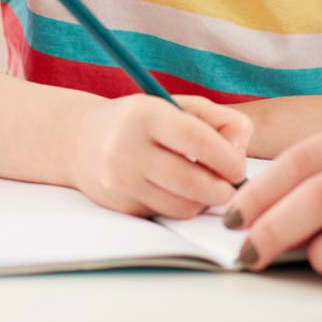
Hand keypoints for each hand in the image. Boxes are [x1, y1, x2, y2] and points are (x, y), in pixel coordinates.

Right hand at [71, 94, 251, 218]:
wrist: (81, 141)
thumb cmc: (142, 121)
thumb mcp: (179, 106)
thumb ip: (221, 121)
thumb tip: (240, 154)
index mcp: (146, 115)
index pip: (196, 140)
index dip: (227, 158)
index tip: (238, 168)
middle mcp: (128, 148)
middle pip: (193, 182)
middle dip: (223, 190)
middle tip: (231, 185)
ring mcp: (121, 181)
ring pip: (183, 206)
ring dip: (205, 202)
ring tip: (206, 187)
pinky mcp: (120, 205)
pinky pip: (166, 215)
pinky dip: (182, 206)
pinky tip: (178, 191)